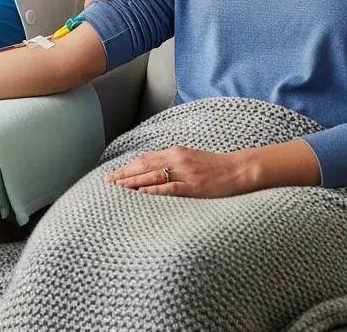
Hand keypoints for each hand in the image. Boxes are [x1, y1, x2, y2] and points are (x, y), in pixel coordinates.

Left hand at [105, 145, 253, 197]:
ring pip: (153, 176)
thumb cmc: (215, 166)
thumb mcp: (190, 158)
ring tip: (117, 188)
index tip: (113, 174)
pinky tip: (142, 194)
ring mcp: (185, 173)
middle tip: (107, 182)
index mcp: (176, 152)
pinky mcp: (194, 186)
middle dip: (124, 174)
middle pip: (144, 166)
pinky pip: (171, 188)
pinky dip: (155, 190)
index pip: (145, 159)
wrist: (239, 169)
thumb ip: (173, 161)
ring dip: (133, 182)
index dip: (128, 167)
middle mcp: (177, 159)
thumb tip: (154, 169)